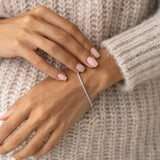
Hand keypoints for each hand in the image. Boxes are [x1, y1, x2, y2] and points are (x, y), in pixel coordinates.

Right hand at [0, 5, 99, 80]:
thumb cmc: (22, 31)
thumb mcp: (39, 25)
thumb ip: (56, 31)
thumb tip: (77, 46)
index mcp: (44, 14)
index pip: (70, 28)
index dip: (84, 41)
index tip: (95, 53)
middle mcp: (36, 20)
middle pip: (65, 38)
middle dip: (81, 52)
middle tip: (93, 63)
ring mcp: (26, 33)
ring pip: (54, 48)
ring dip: (69, 61)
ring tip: (80, 70)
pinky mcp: (18, 46)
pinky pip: (39, 61)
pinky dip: (52, 70)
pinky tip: (62, 78)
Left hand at [0, 49, 122, 159]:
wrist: (83, 82)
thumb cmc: (59, 82)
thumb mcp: (37, 88)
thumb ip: (20, 103)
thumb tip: (4, 116)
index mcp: (30, 103)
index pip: (8, 125)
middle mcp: (39, 115)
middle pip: (17, 138)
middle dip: (5, 148)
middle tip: (0, 152)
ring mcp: (52, 123)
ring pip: (32, 146)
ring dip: (21, 154)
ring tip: (15, 157)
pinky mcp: (63, 127)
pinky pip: (49, 145)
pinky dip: (40, 152)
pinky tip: (34, 154)